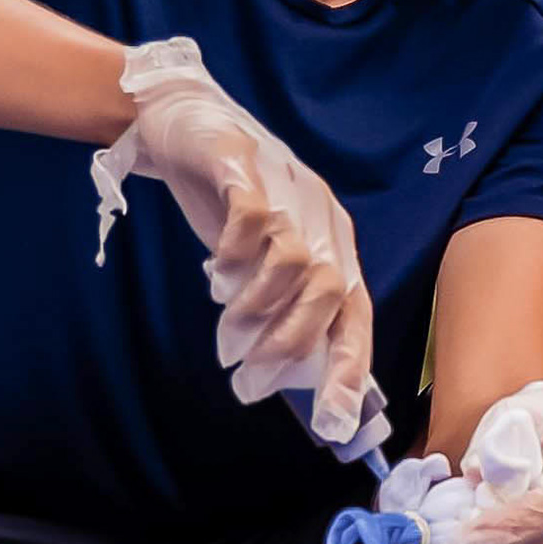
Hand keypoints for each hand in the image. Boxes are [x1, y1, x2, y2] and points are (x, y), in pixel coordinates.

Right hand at [92, 38, 384, 459]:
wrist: (186, 123)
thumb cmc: (230, 204)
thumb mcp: (262, 260)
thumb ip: (279, 304)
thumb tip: (282, 375)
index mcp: (335, 245)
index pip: (357, 314)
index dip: (350, 368)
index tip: (335, 420)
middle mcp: (322, 218)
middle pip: (329, 292)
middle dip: (289, 345)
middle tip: (249, 378)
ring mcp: (287, 189)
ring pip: (293, 261)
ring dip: (257, 307)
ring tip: (226, 327)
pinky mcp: (246, 166)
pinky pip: (252, 219)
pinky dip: (235, 254)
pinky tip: (216, 269)